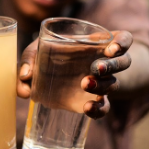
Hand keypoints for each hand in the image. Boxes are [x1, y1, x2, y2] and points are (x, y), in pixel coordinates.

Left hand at [17, 30, 132, 118]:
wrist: (56, 76)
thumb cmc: (51, 55)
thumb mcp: (42, 49)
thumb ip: (30, 58)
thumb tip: (25, 76)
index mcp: (99, 43)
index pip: (123, 40)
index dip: (122, 43)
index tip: (112, 48)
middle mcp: (106, 61)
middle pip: (121, 63)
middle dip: (110, 66)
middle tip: (94, 69)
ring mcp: (102, 83)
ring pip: (114, 83)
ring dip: (102, 85)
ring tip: (85, 84)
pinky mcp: (95, 100)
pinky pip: (106, 106)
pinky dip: (101, 109)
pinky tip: (88, 109)